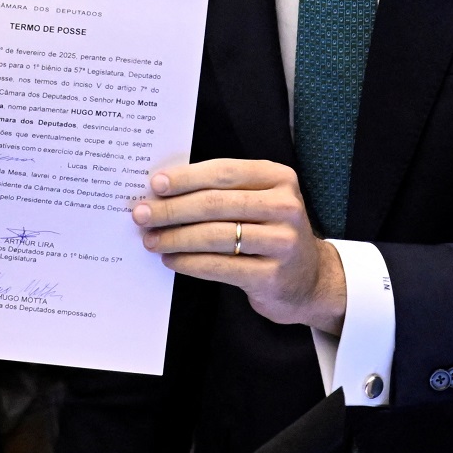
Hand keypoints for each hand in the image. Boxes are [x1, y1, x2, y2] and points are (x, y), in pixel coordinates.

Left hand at [131, 159, 345, 332]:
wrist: (310, 280)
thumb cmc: (272, 232)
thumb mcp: (260, 200)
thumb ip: (223, 191)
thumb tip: (164, 191)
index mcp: (279, 178)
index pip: (224, 172)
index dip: (186, 178)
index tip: (155, 185)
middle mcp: (285, 207)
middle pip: (215, 203)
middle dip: (172, 209)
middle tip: (142, 214)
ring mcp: (282, 242)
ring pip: (214, 235)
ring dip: (175, 237)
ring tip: (151, 239)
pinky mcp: (272, 276)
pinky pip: (219, 266)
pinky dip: (189, 262)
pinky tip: (172, 259)